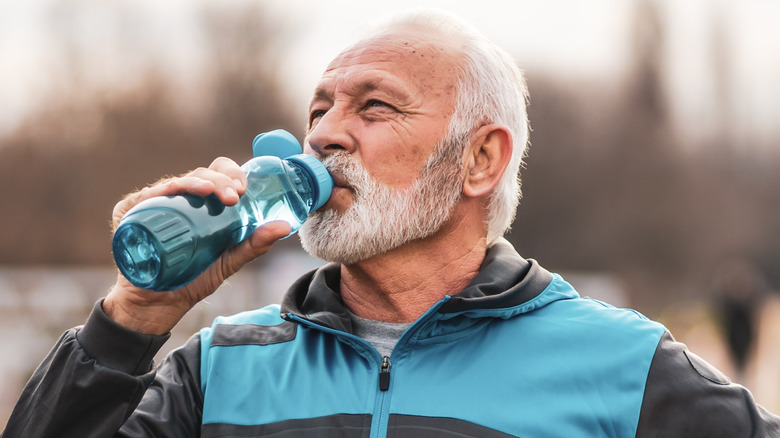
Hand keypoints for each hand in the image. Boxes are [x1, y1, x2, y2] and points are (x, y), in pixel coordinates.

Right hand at [104, 157, 291, 334]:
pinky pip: (143, 197)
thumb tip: (285, 226)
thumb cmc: (192, 279)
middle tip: (234, 195)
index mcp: (203, 204)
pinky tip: (172, 191)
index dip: (231, 174)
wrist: (158, 306)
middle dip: (220, 179)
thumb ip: (255, 245)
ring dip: (196, 181)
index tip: (243, 189)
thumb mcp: (228, 261)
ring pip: (176, 182)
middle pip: (200, 175)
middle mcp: (179, 200)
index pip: (218, 175)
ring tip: (212, 192)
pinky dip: (158, 191)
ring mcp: (155, 206)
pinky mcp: (131, 215)